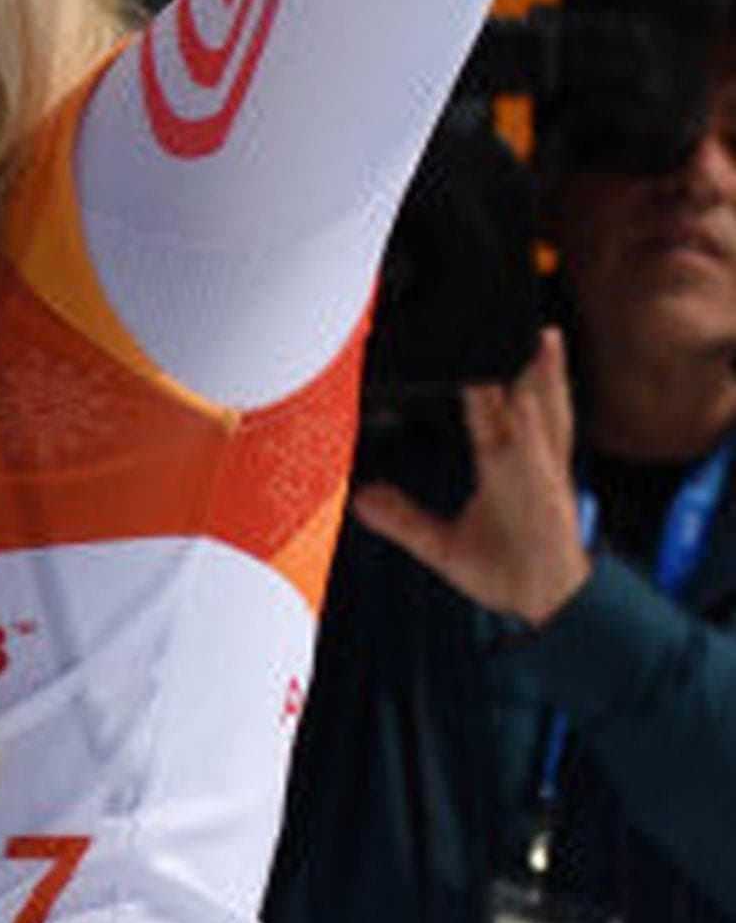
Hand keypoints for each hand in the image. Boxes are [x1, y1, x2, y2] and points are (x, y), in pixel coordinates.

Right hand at [351, 327, 594, 625]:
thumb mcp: (447, 554)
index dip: (479, 383)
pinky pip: (562, 421)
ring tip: (549, 336)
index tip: (466, 352)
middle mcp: (535, 462)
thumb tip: (358, 496)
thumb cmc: (510, 576)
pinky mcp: (561, 471)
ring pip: (554, 406)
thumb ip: (403, 521)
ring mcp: (553, 465)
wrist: (565, 599)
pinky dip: (557, 395)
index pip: (491, 415)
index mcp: (507, 474)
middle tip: (526, 323)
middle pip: (532, 399)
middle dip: (524, 362)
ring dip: (550, 371)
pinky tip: (554, 384)